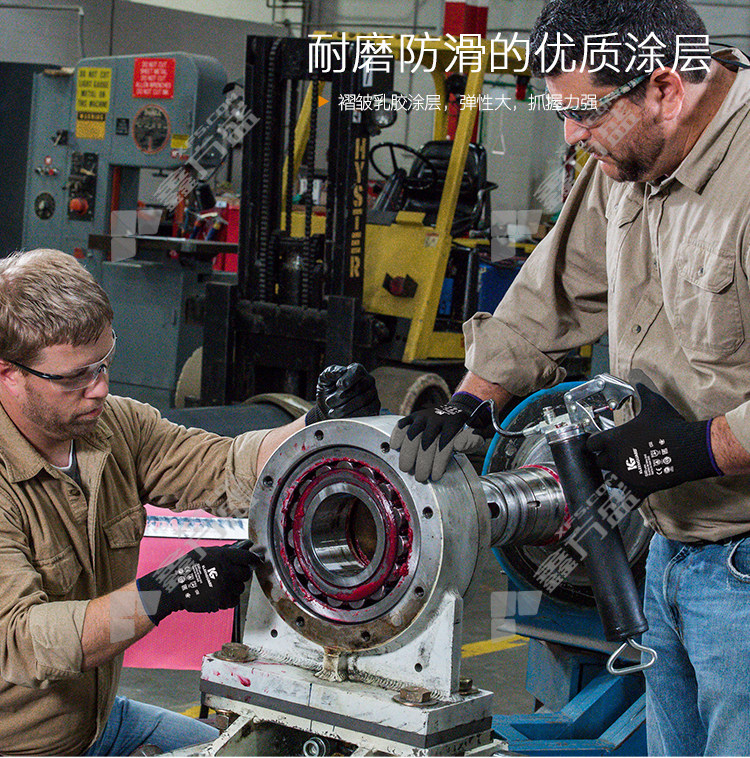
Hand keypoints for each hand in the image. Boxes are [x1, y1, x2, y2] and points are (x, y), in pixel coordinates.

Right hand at [136, 541, 262, 624]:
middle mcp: (225, 570)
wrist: (173, 587)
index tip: (257, 561)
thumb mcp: (206, 552)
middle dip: (241, 574)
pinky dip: (229, 599)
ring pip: (241, 588)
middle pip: (246, 573)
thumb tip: (245, 547)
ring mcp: (224, 586)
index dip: (254, 559)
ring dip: (234, 587)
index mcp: (223, 556)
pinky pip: (234, 600)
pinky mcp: (221, 601)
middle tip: (232, 575)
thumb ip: (225, 551)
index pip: (247, 557)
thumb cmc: (187, 567)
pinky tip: (219, 594)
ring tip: (220, 585)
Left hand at [305, 363, 380, 423]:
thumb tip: (340, 371)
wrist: (330, 410)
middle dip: (342, 397)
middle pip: (360, 387)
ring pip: (363, 400)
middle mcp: (368, 380)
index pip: (357, 371)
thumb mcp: (324, 381)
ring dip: (345, 408)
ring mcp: (373, 394)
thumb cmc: (328, 393)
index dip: (349, 378)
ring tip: (332, 412)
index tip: (338, 385)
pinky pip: (368, 411)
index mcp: (356, 371)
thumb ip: (329, 373)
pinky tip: (342, 417)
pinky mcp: (375, 407)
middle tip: (329, 402)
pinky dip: (353, 415)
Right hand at [389, 392, 490, 482]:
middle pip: (427, 441)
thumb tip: (460, 445)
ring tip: (406, 468)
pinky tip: (395, 447)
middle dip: (422, 462)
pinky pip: (402, 424)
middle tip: (420, 477)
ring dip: (407, 452)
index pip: (444, 444)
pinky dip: (397, 435)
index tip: (435, 476)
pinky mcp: (413, 416)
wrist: (458, 410)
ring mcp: (424, 416)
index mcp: (453, 423)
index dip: (438, 462)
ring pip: (412, 434)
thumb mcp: (475, 434)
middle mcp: (437, 418)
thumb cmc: (465, 429)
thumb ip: (471, 441)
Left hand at [586, 383, 721, 498]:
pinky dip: (628, 494)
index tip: (597, 443)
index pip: (591, 444)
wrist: (689, 448)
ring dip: (615, 475)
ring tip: (624, 470)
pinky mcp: (638, 488)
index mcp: (614, 439)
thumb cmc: (669, 425)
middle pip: (599, 462)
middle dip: (604, 459)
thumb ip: (642, 392)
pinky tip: (632, 491)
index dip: (594, 443)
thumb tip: (638, 380)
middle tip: (614, 455)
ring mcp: (625, 475)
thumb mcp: (653, 404)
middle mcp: (615, 458)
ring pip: (610, 479)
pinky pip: (627, 495)